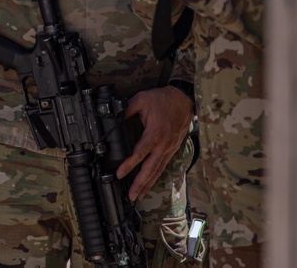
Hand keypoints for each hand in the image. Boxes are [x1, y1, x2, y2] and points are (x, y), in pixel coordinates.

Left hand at [116, 85, 192, 200]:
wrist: (183, 99)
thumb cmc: (163, 100)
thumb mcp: (141, 100)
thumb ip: (126, 110)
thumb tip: (113, 117)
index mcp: (155, 134)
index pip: (140, 153)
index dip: (129, 165)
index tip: (119, 174)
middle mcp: (163, 145)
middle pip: (151, 169)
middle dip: (140, 184)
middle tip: (132, 196)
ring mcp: (169, 148)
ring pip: (158, 170)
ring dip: (148, 184)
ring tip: (139, 196)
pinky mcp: (172, 149)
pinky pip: (163, 166)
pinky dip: (155, 177)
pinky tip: (149, 183)